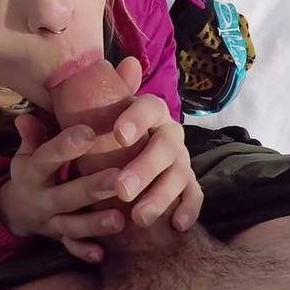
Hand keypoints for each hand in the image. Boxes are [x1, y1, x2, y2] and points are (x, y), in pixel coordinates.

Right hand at [0, 113, 125, 263]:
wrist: (16, 211)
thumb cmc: (32, 172)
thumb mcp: (27, 154)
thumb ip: (31, 136)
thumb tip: (27, 116)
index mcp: (32, 173)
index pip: (46, 158)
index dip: (65, 146)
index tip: (88, 132)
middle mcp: (41, 199)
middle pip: (65, 195)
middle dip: (91, 188)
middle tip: (117, 179)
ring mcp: (50, 222)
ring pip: (72, 225)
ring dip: (94, 224)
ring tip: (119, 219)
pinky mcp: (59, 239)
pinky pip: (71, 248)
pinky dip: (84, 252)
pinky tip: (102, 253)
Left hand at [109, 56, 203, 231]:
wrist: (126, 152)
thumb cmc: (109, 131)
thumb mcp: (98, 114)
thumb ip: (95, 94)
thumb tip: (116, 64)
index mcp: (149, 111)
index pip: (149, 106)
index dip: (136, 118)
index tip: (118, 134)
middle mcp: (169, 133)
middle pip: (164, 146)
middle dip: (145, 168)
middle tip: (121, 188)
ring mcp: (181, 159)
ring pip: (179, 175)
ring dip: (161, 196)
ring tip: (139, 218)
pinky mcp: (188, 183)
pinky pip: (194, 196)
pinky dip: (188, 209)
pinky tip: (177, 225)